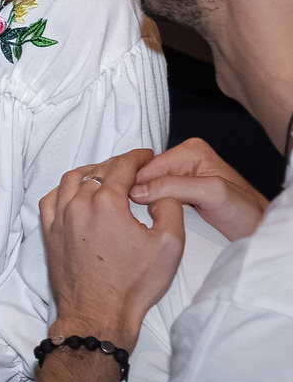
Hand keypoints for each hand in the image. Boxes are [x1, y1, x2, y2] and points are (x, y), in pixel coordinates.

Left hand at [39, 150, 186, 343]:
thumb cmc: (134, 284)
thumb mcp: (170, 244)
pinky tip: (76, 194)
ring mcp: (58, 219)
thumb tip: (160, 191)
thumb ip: (169, 207)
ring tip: (107, 177)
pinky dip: (64, 190)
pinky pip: (50, 199)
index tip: (147, 155)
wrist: (99, 314)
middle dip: (117, 165)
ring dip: (90, 173)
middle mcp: (77, 205)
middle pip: (96, 171)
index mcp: (106, 204)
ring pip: (70, 181)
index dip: (137, 157)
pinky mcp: (48, 234)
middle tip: (133, 168)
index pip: (121, 166)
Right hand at [129, 138, 267, 240]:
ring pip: (146, 189)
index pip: (148, 166)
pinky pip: (154, 199)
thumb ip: (175, 187)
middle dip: (137, 194)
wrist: (256, 231)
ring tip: (139, 219)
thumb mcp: (212, 194)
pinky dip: (148, 209)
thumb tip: (138, 190)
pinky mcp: (178, 194)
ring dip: (141, 204)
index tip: (126, 204)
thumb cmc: (245, 212)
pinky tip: (146, 218)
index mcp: (191, 151)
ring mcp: (179, 178)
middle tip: (132, 214)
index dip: (136, 186)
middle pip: (145, 176)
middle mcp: (183, 160)